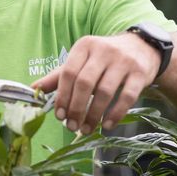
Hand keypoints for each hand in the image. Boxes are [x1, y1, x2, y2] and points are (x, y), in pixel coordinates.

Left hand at [32, 33, 160, 133]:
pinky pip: (127, 97)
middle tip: (72, 126)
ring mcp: (123, 61)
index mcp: (84, 46)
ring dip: (94, 115)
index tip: (59, 115)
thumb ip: (59, 75)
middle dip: (76, 108)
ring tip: (87, 129)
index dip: (62, 96)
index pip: (68, 72)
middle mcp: (104, 51)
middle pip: (85, 83)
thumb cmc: (104, 58)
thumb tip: (34, 89)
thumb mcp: (82, 60)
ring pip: (105, 92)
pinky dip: (116, 114)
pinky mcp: (140, 73)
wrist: (142, 47)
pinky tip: (108, 124)